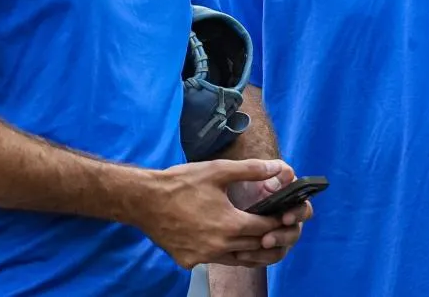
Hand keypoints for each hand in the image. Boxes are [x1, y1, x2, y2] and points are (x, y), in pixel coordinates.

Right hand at [130, 159, 291, 269]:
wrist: (144, 201)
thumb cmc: (181, 183)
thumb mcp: (218, 170)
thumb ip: (251, 170)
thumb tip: (277, 168)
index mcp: (230, 224)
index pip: (265, 229)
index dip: (277, 222)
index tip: (284, 215)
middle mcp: (219, 246)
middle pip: (254, 246)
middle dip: (267, 236)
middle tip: (274, 226)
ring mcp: (203, 257)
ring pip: (237, 258)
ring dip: (248, 248)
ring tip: (256, 236)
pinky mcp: (188, 261)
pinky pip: (214, 260)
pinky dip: (225, 253)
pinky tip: (225, 240)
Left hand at [225, 161, 313, 266]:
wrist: (211, 199)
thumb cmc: (231, 183)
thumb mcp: (240, 171)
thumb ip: (261, 168)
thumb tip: (287, 174)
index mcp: (289, 199)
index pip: (303, 208)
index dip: (298, 214)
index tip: (285, 218)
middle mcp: (285, 218)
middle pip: (294, 232)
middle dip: (282, 237)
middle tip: (266, 240)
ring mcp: (275, 235)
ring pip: (281, 249)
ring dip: (268, 252)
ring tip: (247, 251)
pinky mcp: (262, 249)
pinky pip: (264, 259)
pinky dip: (255, 259)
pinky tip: (240, 255)